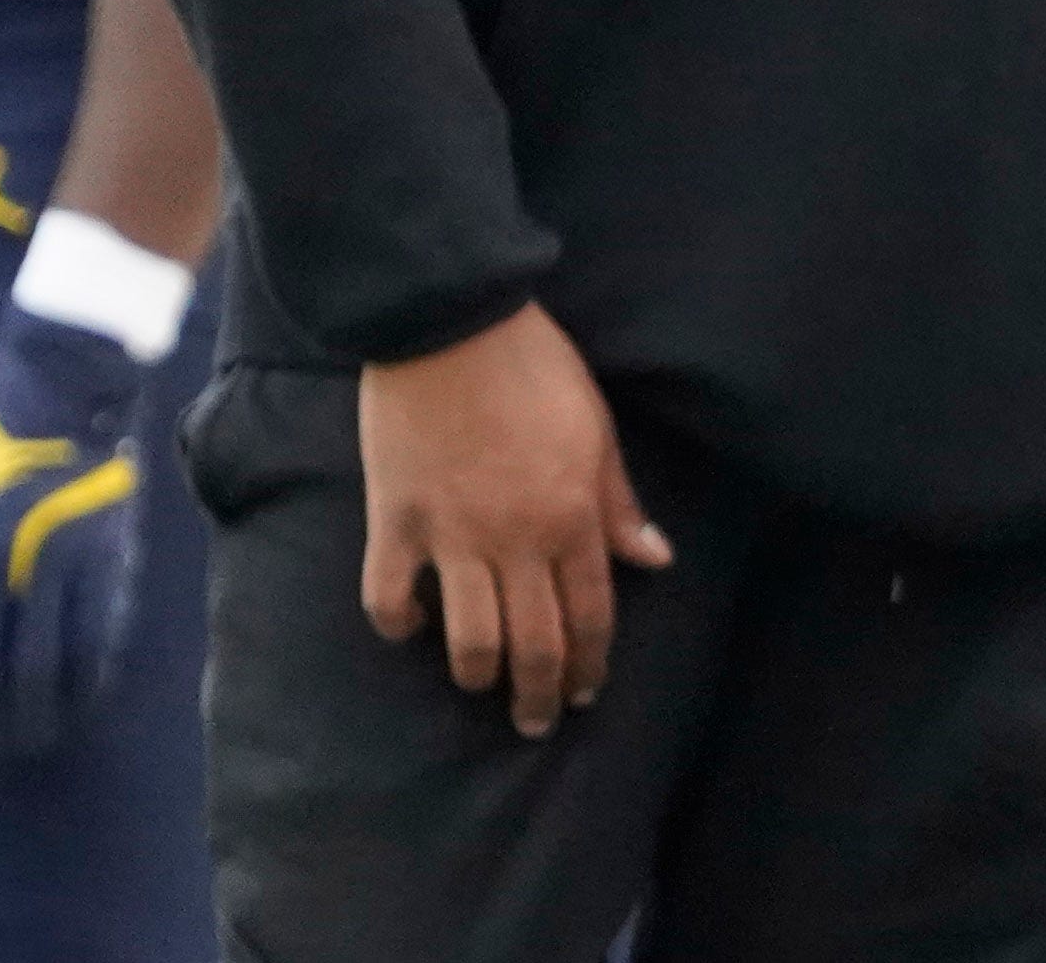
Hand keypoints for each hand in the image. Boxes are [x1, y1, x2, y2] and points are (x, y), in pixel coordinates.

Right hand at [358, 303, 668, 736]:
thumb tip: (654, 560)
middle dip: (539, 695)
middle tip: (536, 721)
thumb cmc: (535, 369)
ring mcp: (451, 538)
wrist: (450, 324)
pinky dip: (400, 624)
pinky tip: (411, 628)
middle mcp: (516, 541)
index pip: (590, 616)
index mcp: (572, 518)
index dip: (590, 664)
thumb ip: (620, 503)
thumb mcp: (597, 430)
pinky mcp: (394, 524)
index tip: (585, 694)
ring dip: (478, 675)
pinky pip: (390, 599)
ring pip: (468, 641)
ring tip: (481, 685)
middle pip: (533, 645)